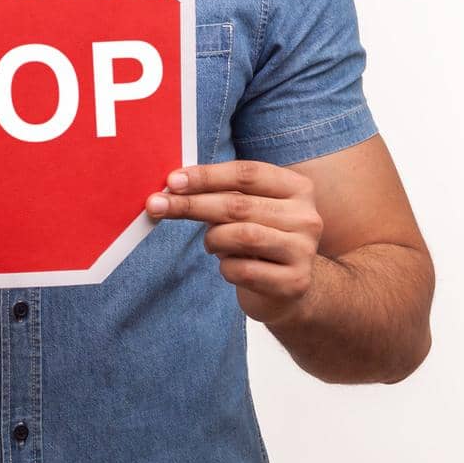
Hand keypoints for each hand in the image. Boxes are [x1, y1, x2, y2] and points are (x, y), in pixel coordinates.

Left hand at [145, 161, 323, 325]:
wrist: (288, 289)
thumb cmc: (259, 239)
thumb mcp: (248, 210)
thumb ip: (220, 194)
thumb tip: (174, 185)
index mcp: (297, 188)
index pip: (247, 174)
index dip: (206, 176)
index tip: (172, 181)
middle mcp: (307, 216)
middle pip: (239, 205)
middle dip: (192, 205)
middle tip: (156, 205)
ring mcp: (304, 251)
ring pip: (241, 236)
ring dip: (213, 240)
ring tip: (211, 244)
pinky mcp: (294, 282)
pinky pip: (243, 270)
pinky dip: (226, 268)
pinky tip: (230, 266)